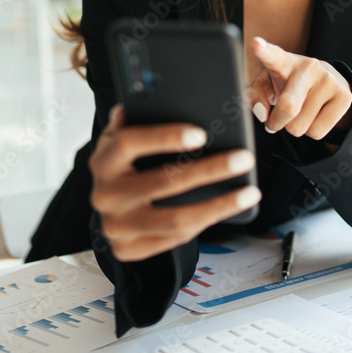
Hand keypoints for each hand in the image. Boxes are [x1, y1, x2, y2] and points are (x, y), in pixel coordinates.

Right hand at [88, 106, 260, 261]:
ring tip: (249, 192)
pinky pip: (176, 237)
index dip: (165, 137)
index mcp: (102, 161)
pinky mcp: (128, 249)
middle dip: (210, 169)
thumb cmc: (126, 165)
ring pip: (175, 219)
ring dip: (219, 205)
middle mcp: (105, 195)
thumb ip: (135, 122)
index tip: (201, 134)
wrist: (111, 208)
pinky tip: (230, 207)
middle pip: (162, 182)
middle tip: (243, 158)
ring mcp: (115, 226)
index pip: (129, 143)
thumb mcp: (124, 140)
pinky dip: (207, 221)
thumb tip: (140, 103)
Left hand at [246, 36, 351, 139]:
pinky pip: (317, 132)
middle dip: (277, 123)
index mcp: (285, 62)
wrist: (329, 83)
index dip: (264, 51)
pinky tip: (315, 116)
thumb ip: (255, 96)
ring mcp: (329, 81)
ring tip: (302, 111)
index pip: (274, 56)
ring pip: (302, 127)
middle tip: (275, 121)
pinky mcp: (344, 97)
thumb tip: (262, 114)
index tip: (255, 44)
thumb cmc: (290, 84)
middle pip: (288, 107)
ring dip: (296, 127)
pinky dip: (311, 131)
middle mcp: (309, 67)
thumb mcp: (268, 86)